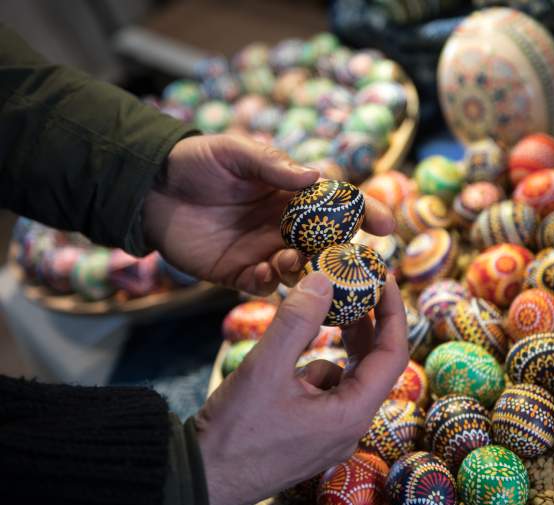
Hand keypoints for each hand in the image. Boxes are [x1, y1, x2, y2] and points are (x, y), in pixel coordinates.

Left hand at [143, 134, 393, 294]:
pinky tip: (263, 274)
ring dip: (303, 269)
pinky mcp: (239, 273)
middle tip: (341, 259)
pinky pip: (265, 286)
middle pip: (326, 243)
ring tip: (289, 260)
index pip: (338, 205)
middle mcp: (285, 225)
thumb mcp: (234, 152)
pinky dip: (271, 284)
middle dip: (339, 253)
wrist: (148, 189)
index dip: (364, 213)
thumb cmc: (195, 163)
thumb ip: (272, 166)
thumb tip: (315, 176)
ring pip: (300, 269)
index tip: (387, 226)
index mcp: (291, 194)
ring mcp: (264, 250)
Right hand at [194, 271, 407, 504]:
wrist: (199, 478)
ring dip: (330, 345)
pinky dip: (308, 369)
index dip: (392, 313)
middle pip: (370, 364)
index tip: (386, 279)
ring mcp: (329, 433)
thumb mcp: (265, 367)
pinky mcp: (310, 435)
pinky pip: (321, 391)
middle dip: (362, 323)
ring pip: (342, 375)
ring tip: (311, 317)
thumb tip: (323, 280)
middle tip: (352, 285)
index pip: (393, 355)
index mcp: (351, 413)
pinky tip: (282, 367)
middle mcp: (348, 426)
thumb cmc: (233, 432)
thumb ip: (297, 321)